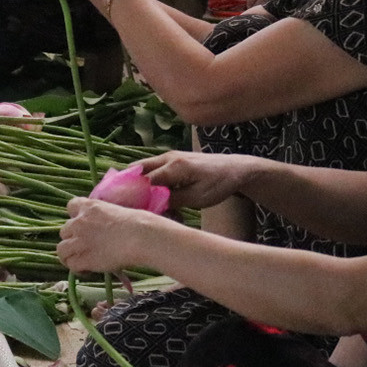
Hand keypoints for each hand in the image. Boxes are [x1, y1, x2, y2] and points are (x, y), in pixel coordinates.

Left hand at [58, 197, 157, 273]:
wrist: (141, 237)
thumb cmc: (138, 224)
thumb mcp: (116, 211)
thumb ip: (103, 218)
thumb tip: (104, 229)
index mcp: (90, 206)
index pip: (71, 206)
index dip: (74, 217)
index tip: (83, 225)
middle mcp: (80, 222)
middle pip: (64, 231)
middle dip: (73, 239)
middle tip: (85, 248)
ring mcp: (79, 240)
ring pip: (61, 250)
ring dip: (69, 256)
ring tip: (81, 262)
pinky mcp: (83, 258)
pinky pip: (71, 266)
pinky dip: (78, 270)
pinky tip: (88, 271)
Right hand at [138, 151, 256, 209]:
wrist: (236, 169)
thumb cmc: (219, 184)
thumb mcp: (196, 198)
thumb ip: (171, 201)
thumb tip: (150, 205)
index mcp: (173, 167)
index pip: (143, 181)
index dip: (134, 195)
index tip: (130, 210)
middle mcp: (167, 157)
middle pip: (137, 170)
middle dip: (131, 187)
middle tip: (131, 205)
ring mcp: (169, 156)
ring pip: (143, 168)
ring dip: (140, 184)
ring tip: (143, 201)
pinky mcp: (172, 159)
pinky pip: (153, 168)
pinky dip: (149, 181)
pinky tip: (156, 195)